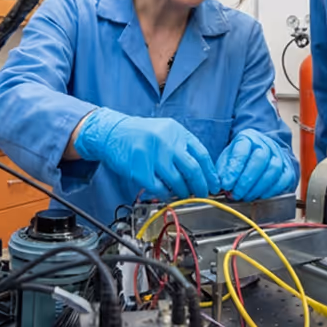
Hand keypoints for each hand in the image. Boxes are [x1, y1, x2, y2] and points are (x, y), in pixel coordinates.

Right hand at [73, 109, 218, 198]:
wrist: (112, 132)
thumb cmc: (139, 134)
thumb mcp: (165, 131)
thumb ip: (181, 147)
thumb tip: (200, 171)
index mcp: (176, 131)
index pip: (201, 154)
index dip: (210, 173)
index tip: (214, 185)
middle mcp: (166, 142)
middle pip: (192, 169)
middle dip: (200, 186)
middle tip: (202, 194)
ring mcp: (153, 155)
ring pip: (177, 182)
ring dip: (183, 193)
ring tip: (183, 195)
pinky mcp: (140, 169)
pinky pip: (159, 189)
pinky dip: (166, 195)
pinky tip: (167, 195)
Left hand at [216, 129, 297, 201]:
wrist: (260, 156)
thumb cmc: (241, 159)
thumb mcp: (227, 159)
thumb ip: (223, 171)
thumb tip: (221, 184)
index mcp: (248, 137)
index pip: (242, 151)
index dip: (234, 169)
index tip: (226, 184)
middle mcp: (266, 144)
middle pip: (259, 159)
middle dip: (246, 180)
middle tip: (235, 193)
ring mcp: (279, 155)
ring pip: (272, 169)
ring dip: (258, 187)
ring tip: (246, 196)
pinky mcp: (287, 169)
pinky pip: (283, 179)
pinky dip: (271, 191)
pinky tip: (260, 196)